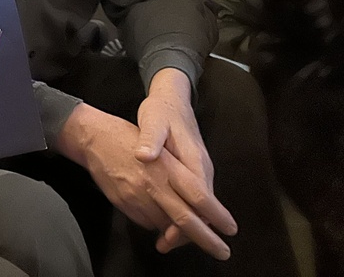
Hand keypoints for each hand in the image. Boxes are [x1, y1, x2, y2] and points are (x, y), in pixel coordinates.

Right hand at [56, 103, 236, 260]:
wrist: (94, 137)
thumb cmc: (130, 137)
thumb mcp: (162, 146)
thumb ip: (180, 173)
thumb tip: (202, 200)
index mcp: (166, 166)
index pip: (199, 196)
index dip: (216, 215)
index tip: (230, 228)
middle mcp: (152, 184)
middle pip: (185, 220)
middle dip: (206, 239)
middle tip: (222, 252)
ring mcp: (136, 197)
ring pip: (166, 225)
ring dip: (179, 232)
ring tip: (191, 233)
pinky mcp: (124, 204)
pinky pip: (147, 222)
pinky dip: (158, 222)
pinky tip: (161, 214)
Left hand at [135, 69, 221, 252]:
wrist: (172, 98)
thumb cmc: (161, 110)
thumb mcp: (152, 120)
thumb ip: (150, 139)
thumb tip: (144, 156)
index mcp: (194, 160)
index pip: (198, 200)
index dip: (187, 222)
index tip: (171, 239)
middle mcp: (201, 169)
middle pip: (202, 210)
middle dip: (190, 232)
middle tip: (167, 247)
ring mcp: (199, 170)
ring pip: (198, 206)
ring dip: (184, 224)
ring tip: (165, 241)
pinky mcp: (192, 170)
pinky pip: (192, 198)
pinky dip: (183, 211)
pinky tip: (167, 220)